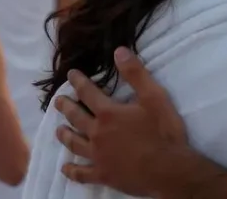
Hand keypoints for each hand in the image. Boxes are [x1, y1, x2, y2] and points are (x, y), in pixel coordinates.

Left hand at [55, 47, 193, 194]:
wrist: (168, 170)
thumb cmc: (163, 131)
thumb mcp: (154, 97)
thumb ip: (135, 74)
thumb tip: (118, 51)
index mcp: (109, 113)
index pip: (88, 93)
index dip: (78, 82)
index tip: (71, 74)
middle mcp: (97, 133)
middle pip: (76, 117)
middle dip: (66, 106)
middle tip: (58, 101)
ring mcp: (98, 156)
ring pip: (75, 144)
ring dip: (65, 135)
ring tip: (58, 129)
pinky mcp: (103, 175)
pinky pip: (82, 173)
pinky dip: (72, 171)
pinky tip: (66, 168)